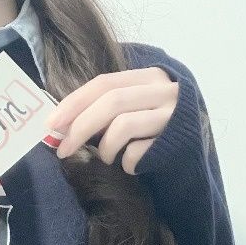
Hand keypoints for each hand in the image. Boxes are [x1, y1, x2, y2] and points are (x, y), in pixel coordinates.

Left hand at [45, 67, 178, 174]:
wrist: (194, 158)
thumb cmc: (155, 135)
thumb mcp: (134, 111)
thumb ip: (107, 109)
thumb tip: (61, 123)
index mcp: (148, 77)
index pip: (104, 83)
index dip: (74, 102)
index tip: (51, 124)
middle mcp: (164, 90)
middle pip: (111, 101)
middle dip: (80, 126)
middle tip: (62, 149)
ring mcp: (172, 115)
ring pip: (123, 125)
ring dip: (104, 148)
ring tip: (105, 158)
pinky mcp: (176, 142)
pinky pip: (137, 152)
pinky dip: (126, 164)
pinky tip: (130, 167)